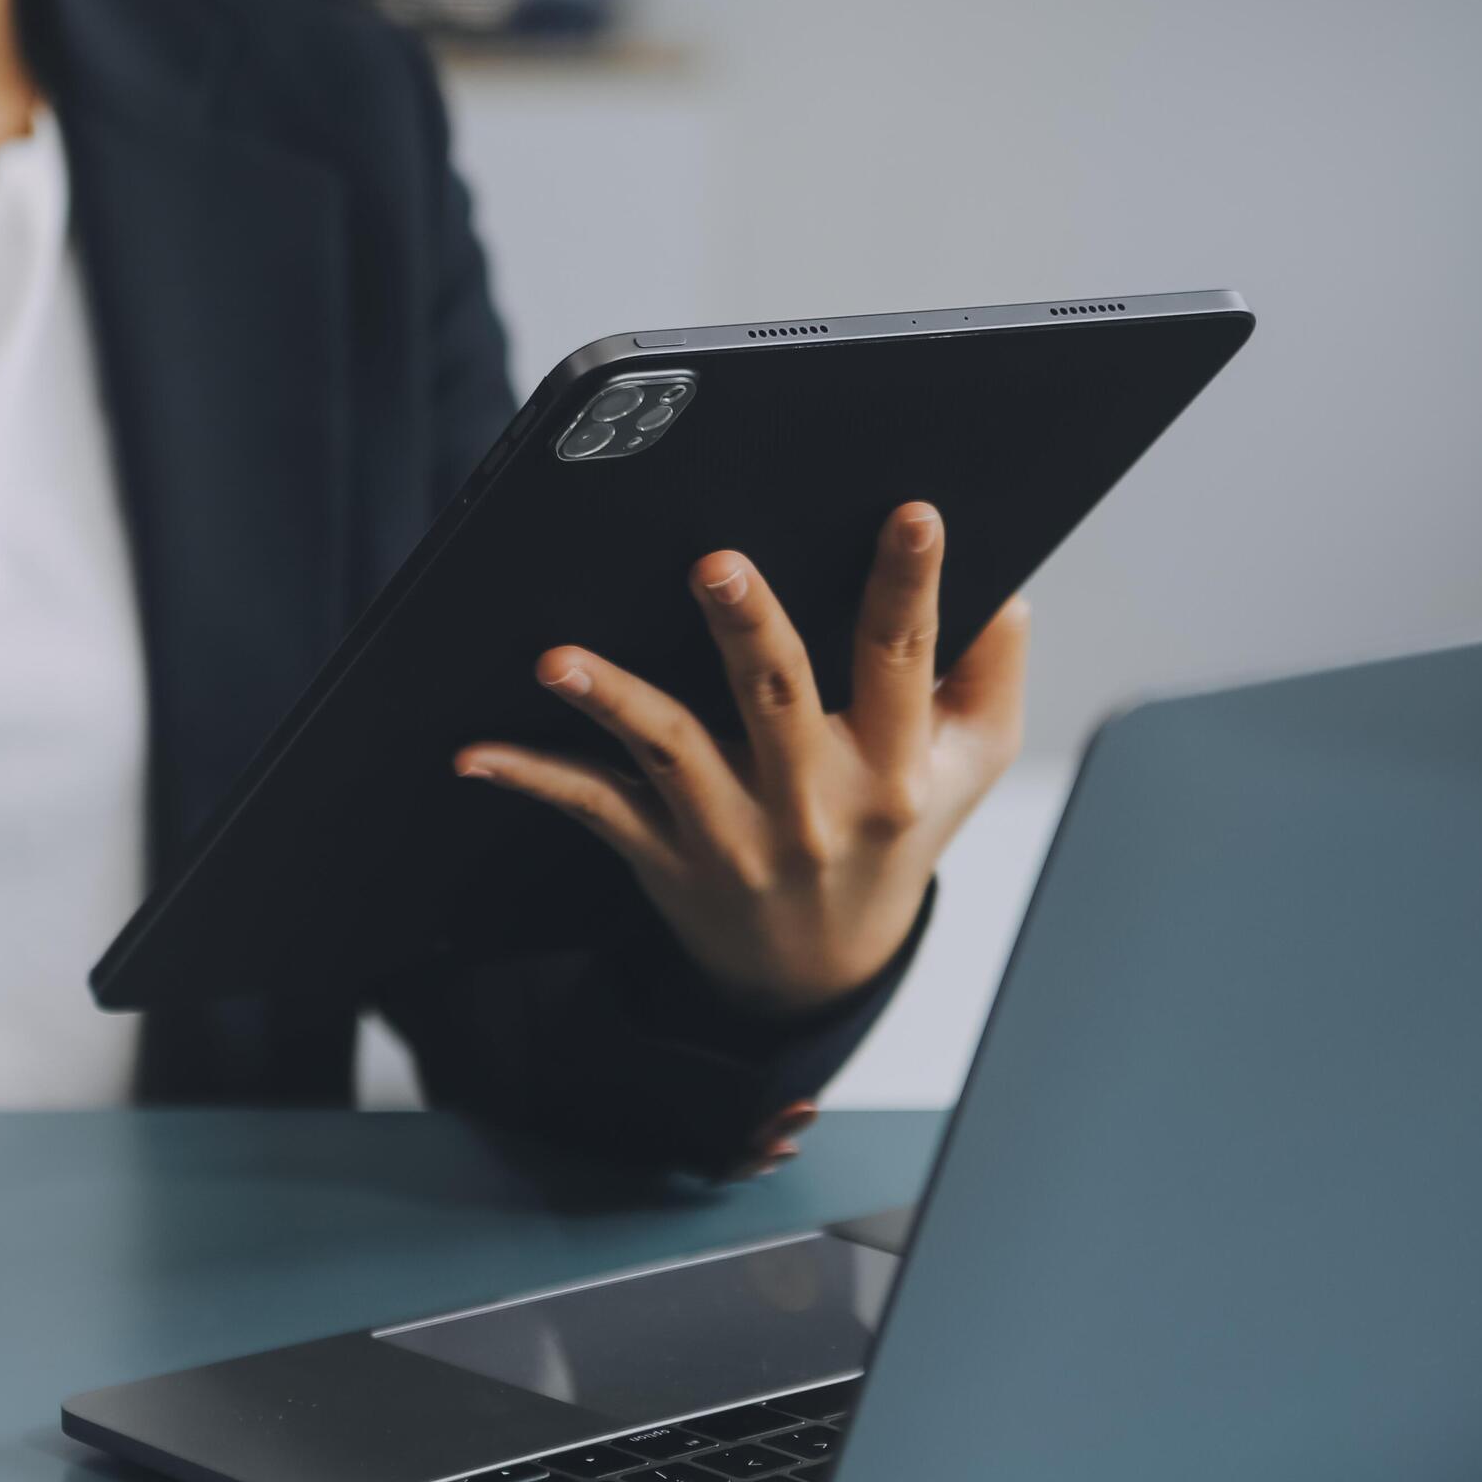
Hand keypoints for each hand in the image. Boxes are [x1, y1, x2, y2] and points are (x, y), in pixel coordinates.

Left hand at [455, 501, 1027, 1018]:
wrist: (818, 969)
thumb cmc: (895, 836)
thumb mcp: (970, 768)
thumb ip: (990, 675)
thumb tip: (1010, 584)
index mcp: (894, 762)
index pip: (903, 659)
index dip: (910, 586)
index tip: (913, 512)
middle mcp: (812, 798)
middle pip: (776, 695)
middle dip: (746, 626)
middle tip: (715, 562)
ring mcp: (731, 830)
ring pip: (669, 749)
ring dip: (611, 699)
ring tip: (557, 658)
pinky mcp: (664, 853)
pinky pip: (591, 807)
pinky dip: (531, 776)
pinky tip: (472, 752)